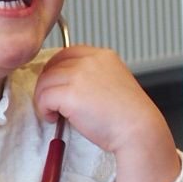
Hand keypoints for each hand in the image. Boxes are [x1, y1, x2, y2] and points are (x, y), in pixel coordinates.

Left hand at [34, 45, 179, 181]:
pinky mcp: (71, 94)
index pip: (67, 53)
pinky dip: (44, 110)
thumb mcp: (114, 82)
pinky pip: (44, 98)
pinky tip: (55, 119)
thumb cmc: (128, 114)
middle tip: (51, 102)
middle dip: (47, 85)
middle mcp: (91, 61)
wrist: (138, 128)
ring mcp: (80, 75)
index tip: (55, 84)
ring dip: (44, 99)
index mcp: (103, 56)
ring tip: (54, 113)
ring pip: (45, 82)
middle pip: (53, 65)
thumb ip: (93, 76)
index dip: (55, 69)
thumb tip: (69, 83)